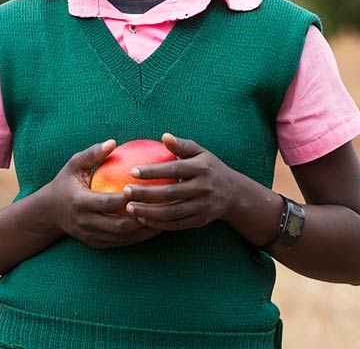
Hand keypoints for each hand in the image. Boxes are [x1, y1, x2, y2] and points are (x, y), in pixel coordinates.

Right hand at [42, 140, 160, 248]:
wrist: (50, 213)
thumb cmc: (66, 183)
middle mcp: (85, 222)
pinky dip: (139, 236)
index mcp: (79, 202)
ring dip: (144, 230)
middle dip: (141, 218)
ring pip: (123, 237)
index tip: (144, 189)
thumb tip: (113, 142)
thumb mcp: (73, 165)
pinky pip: (122, 243)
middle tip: (161, 206)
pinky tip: (154, 226)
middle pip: (118, 225)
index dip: (125, 199)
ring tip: (164, 217)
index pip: (105, 202)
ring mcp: (92, 236)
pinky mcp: (98, 244)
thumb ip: (92, 154)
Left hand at [123, 133, 258, 230]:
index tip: (132, 171)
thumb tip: (164, 136)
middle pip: (171, 193)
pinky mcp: (200, 221)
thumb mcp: (201, 153)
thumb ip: (182, 145)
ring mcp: (202, 207)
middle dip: (146, 193)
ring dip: (149, 212)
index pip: (174, 169)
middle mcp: (203, 188)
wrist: (235, 194)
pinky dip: (158, 223)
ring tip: (129, 208)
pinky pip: (176, 224)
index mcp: (202, 169)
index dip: (154, 171)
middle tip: (125, 191)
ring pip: (172, 212)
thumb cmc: (210, 168)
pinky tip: (142, 219)